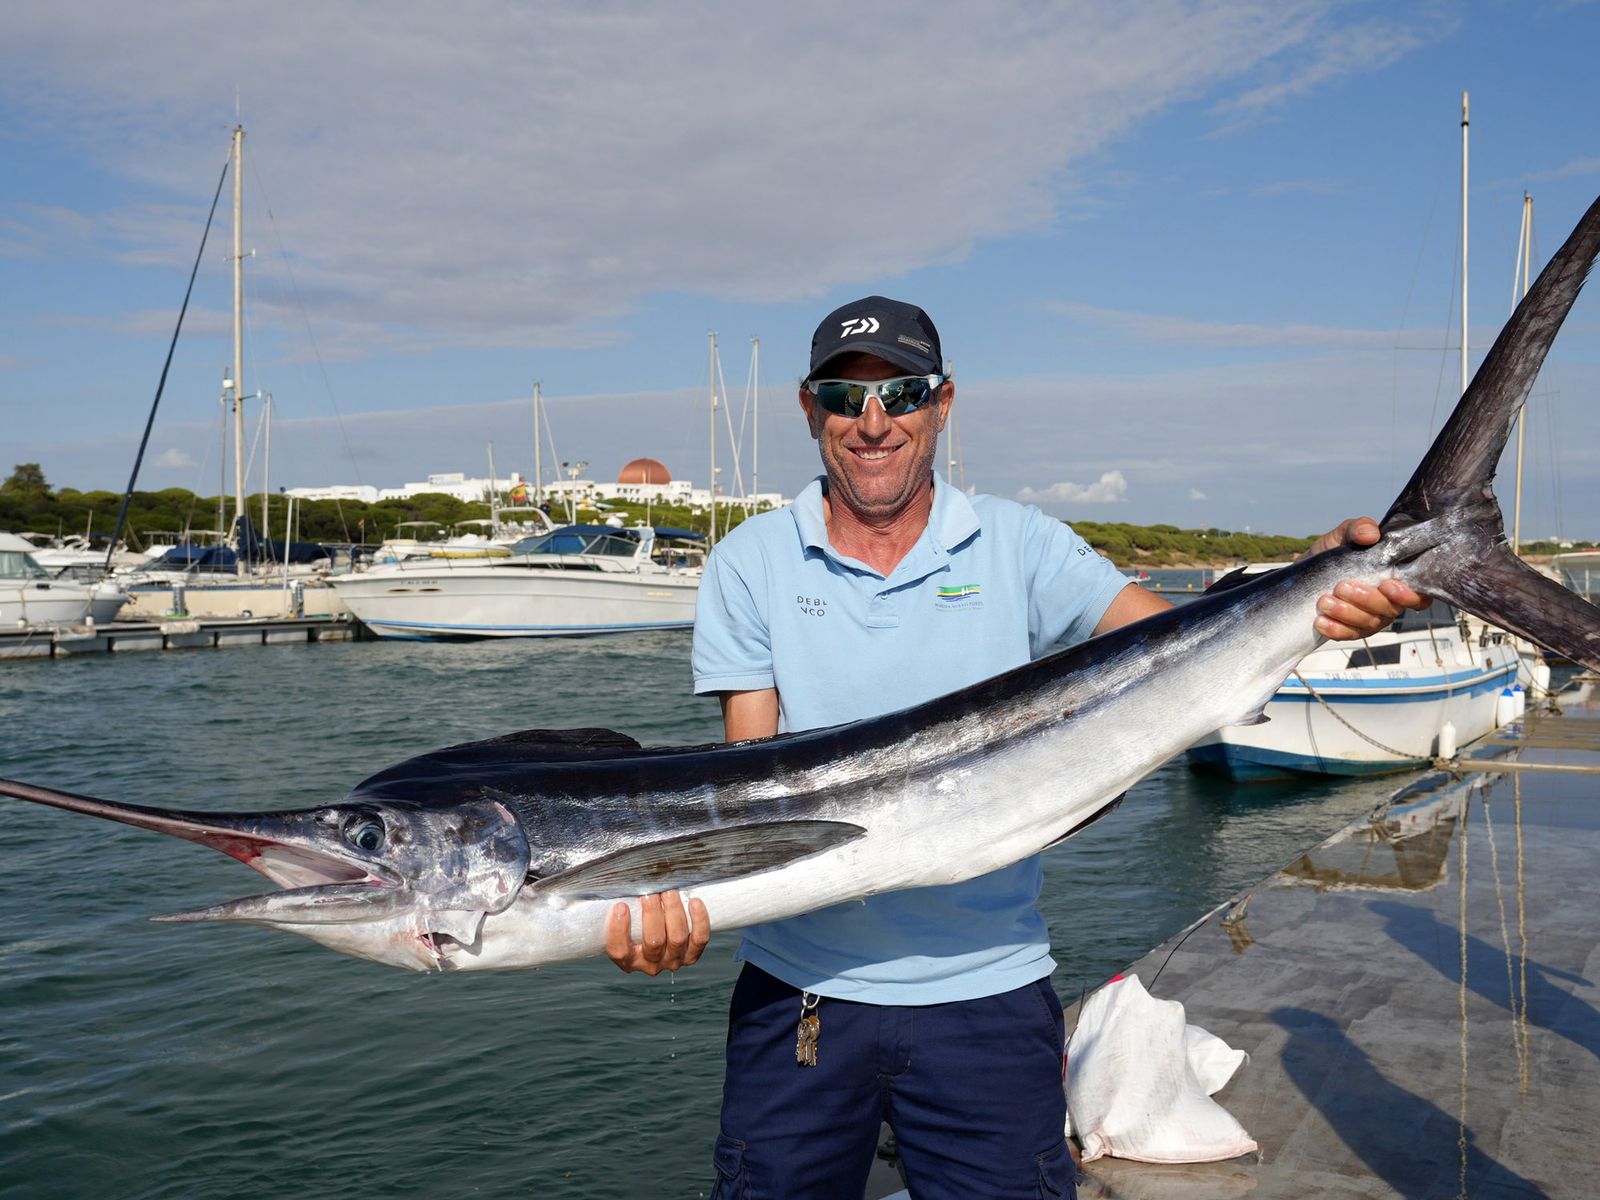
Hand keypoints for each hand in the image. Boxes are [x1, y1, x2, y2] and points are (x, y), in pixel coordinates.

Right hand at [606, 890, 710, 974]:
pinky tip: (694, 902)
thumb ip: (617, 905)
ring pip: (677, 938)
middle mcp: (650, 964)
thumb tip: (611, 878)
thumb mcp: (623, 918)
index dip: (618, 930)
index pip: (619, 951)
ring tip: (669, 891)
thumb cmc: (635, 920)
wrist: (660, 933)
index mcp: (627, 959)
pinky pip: (700, 938)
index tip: (620, 906)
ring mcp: (673, 960)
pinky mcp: (692, 954)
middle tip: (650, 892)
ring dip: (674, 911)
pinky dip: (699, 920)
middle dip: (652, 913)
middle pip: (653, 942)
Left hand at [1302, 517, 1429, 639]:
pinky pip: (1349, 635)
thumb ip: (1359, 528)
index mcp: (1398, 578)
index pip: (1420, 595)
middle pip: (1390, 610)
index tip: (1387, 585)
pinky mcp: (1352, 629)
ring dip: (1347, 613)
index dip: (1409, 595)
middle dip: (1366, 600)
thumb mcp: (1344, 534)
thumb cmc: (1335, 551)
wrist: (1306, 570)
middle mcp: (1390, 601)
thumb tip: (1371, 534)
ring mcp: (1372, 618)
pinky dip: (1336, 629)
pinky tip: (1321, 621)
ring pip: (1370, 624)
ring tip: (1324, 600)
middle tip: (1342, 586)